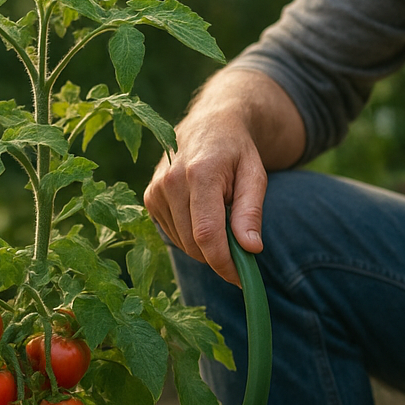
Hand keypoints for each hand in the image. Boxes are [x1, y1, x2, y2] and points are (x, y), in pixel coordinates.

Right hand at [143, 68, 304, 283]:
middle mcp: (171, 181)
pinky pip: (172, 234)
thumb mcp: (256, 175)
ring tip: (221, 217)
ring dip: (205, 245)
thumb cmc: (237, 152)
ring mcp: (156, 190)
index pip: (207, 234)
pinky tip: (201, 213)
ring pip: (183, 243)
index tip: (241, 278)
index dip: (224, 263)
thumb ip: (251, 212)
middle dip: (219, 256)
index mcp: (200, 173)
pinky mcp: (149, 198)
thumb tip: (250, 249)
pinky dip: (191, 236)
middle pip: (194, 243)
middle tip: (240, 248)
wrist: (209, 125)